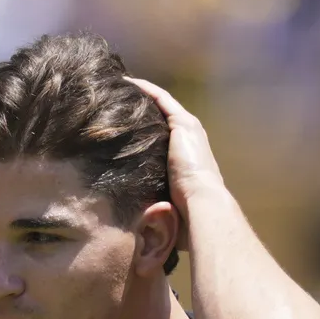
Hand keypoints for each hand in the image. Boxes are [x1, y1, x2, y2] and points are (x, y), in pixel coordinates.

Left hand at [127, 78, 226, 247]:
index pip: (163, 142)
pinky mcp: (183, 125)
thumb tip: (134, 235)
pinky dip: (143, 90)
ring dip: (141, 95)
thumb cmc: (187, 222)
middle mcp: (190, 142)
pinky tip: (124, 83)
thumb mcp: (166, 213)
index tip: (122, 131)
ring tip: (118, 86)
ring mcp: (188, 131)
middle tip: (116, 102)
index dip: (143, 133)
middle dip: (141, 110)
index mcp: (187, 163)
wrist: (203, 210)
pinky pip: (159, 99)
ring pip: (160, 104)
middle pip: (161, 119)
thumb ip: (153, 215)